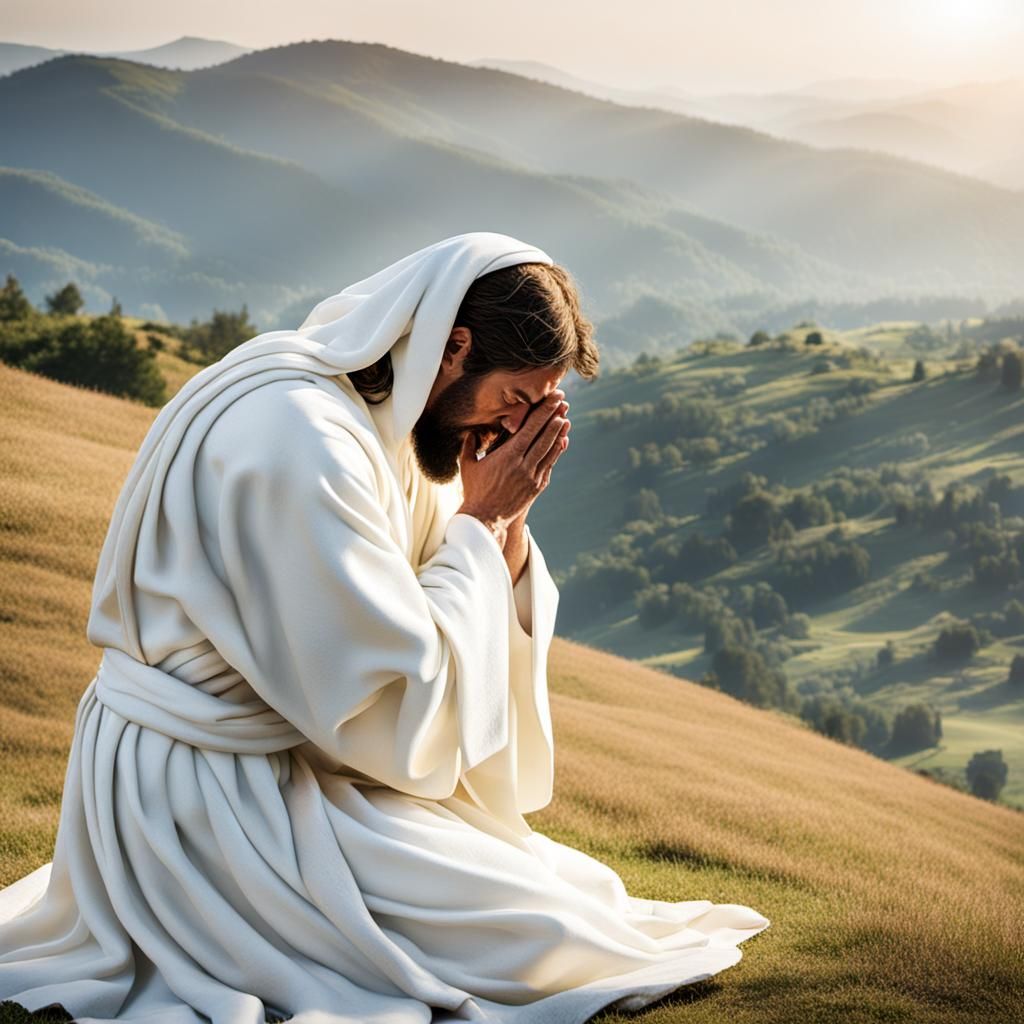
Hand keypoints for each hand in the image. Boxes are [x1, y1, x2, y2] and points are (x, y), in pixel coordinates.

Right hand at [457, 389, 570, 529]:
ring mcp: (532, 477)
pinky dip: (556, 452)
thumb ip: (469, 446)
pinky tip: (561, 442)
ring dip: (559, 434)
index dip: (543, 412)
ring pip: (550, 451)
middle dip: (554, 416)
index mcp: (507, 456)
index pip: (530, 428)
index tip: (552, 399)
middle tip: (564, 401)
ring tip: (566, 419)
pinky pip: (549, 466)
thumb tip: (470, 432)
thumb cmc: (474, 490)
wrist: (485, 519)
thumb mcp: (468, 466)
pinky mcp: (537, 487)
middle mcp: (523, 465)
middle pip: (544, 436)